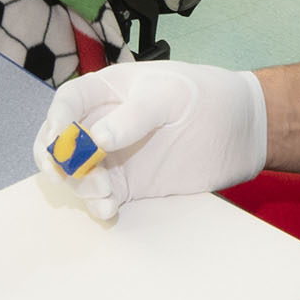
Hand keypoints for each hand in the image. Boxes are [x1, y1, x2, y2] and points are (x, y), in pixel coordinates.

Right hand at [32, 61, 266, 220]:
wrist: (242, 129)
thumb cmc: (207, 96)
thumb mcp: (171, 95)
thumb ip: (134, 115)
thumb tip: (97, 140)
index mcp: (109, 90)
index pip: (68, 101)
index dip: (58, 119)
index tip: (61, 138)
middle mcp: (104, 122)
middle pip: (61, 141)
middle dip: (57, 159)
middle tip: (68, 174)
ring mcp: (115, 155)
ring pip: (76, 173)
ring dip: (79, 185)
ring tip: (105, 194)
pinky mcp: (129, 184)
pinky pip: (100, 196)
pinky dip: (96, 205)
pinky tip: (109, 209)